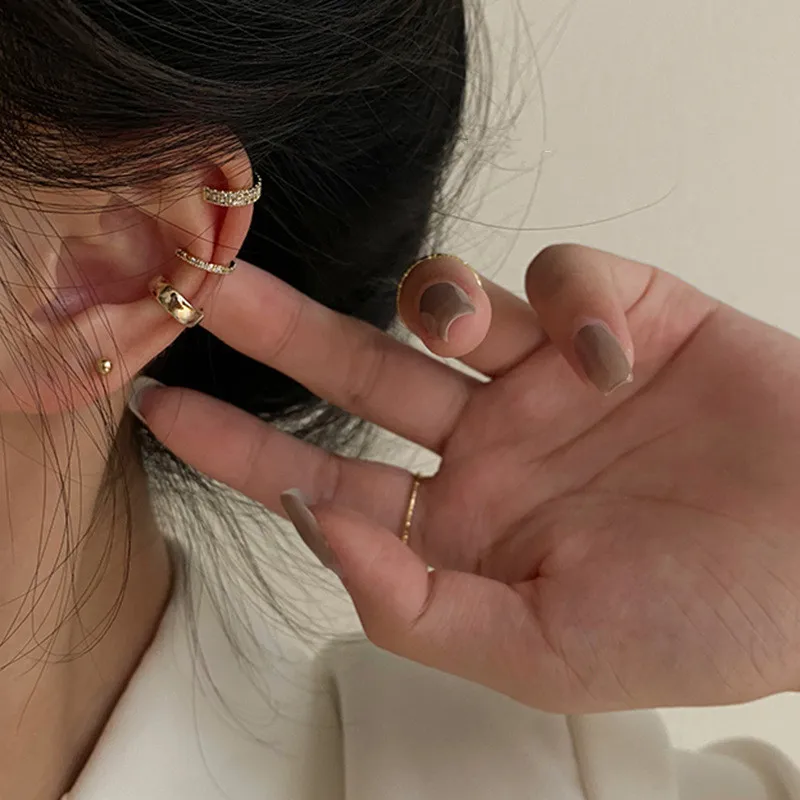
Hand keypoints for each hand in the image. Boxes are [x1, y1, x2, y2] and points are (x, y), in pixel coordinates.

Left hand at [137, 244, 799, 712]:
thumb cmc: (708, 618)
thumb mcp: (545, 652)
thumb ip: (417, 607)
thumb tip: (318, 533)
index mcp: (465, 526)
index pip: (326, 481)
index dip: (240, 446)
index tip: (165, 406)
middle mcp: (492, 444)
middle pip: (357, 373)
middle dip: (278, 328)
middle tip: (205, 284)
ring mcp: (547, 378)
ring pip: (446, 303)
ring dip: (428, 292)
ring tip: (446, 316)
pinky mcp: (621, 319)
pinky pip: (564, 281)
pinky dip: (571, 302)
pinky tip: (610, 352)